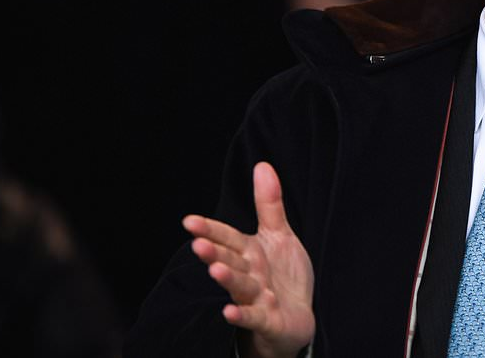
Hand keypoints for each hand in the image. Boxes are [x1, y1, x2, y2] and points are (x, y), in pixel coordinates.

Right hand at [183, 162, 314, 357]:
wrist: (296, 318)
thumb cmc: (282, 276)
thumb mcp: (278, 235)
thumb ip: (268, 204)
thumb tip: (262, 164)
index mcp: (249, 253)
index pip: (227, 238)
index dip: (210, 230)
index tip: (188, 221)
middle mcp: (249, 275)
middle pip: (230, 261)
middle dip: (214, 253)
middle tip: (198, 244)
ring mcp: (257, 299)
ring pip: (240, 287)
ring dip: (228, 279)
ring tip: (214, 269)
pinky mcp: (269, 320)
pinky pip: (255, 317)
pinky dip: (243, 315)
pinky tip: (229, 312)